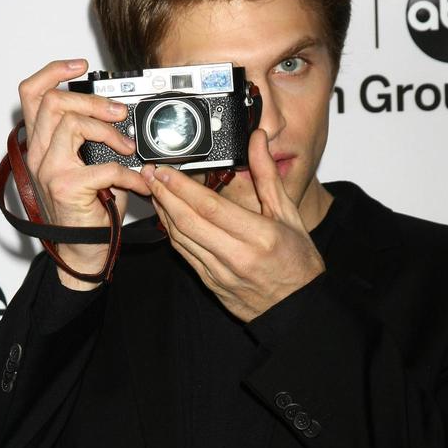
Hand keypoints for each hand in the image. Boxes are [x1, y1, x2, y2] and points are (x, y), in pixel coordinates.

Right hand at [18, 59, 152, 288]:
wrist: (83, 251)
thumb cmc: (87, 209)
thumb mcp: (86, 165)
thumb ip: (90, 138)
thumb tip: (118, 114)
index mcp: (39, 143)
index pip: (32, 94)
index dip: (53, 72)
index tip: (80, 65)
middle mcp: (37, 153)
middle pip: (54, 102)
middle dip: (93, 101)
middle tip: (119, 113)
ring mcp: (48, 169)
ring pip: (73, 124)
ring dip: (109, 132)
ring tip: (128, 148)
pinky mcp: (66, 187)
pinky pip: (103, 167)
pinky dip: (129, 174)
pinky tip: (140, 183)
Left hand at [141, 128, 325, 321]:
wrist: (298, 307)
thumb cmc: (298, 262)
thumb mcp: (289, 215)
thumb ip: (267, 175)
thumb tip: (257, 140)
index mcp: (259, 236)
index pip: (210, 207)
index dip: (182, 187)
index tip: (165, 170)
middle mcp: (237, 256)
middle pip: (188, 221)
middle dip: (164, 195)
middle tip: (149, 175)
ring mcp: (221, 272)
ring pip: (181, 239)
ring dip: (163, 213)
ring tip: (154, 190)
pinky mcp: (211, 283)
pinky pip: (185, 254)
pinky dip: (172, 233)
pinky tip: (166, 217)